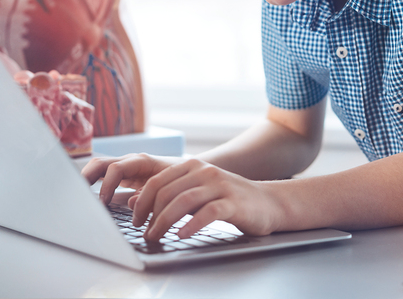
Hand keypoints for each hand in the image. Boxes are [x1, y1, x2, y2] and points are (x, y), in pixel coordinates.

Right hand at [81, 153, 178, 204]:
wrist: (189, 174)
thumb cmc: (181, 181)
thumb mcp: (169, 188)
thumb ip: (152, 195)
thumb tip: (132, 202)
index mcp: (141, 161)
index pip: (116, 168)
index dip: (107, 184)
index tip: (102, 203)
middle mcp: (130, 162)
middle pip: (101, 163)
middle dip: (86, 176)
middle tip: (77, 194)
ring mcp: (125, 167)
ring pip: (98, 167)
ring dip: (86, 178)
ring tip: (77, 195)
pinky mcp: (123, 176)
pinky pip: (103, 176)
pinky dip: (92, 183)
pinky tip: (85, 196)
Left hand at [87, 155, 282, 241]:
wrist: (268, 203)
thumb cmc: (228, 201)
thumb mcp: (197, 193)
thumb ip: (170, 195)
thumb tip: (134, 203)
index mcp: (192, 166)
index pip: (157, 180)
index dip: (141, 201)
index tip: (135, 219)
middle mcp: (204, 171)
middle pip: (167, 191)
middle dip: (149, 214)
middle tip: (143, 232)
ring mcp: (220, 185)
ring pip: (183, 201)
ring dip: (164, 221)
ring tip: (155, 236)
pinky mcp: (233, 202)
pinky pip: (208, 212)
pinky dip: (191, 225)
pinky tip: (181, 235)